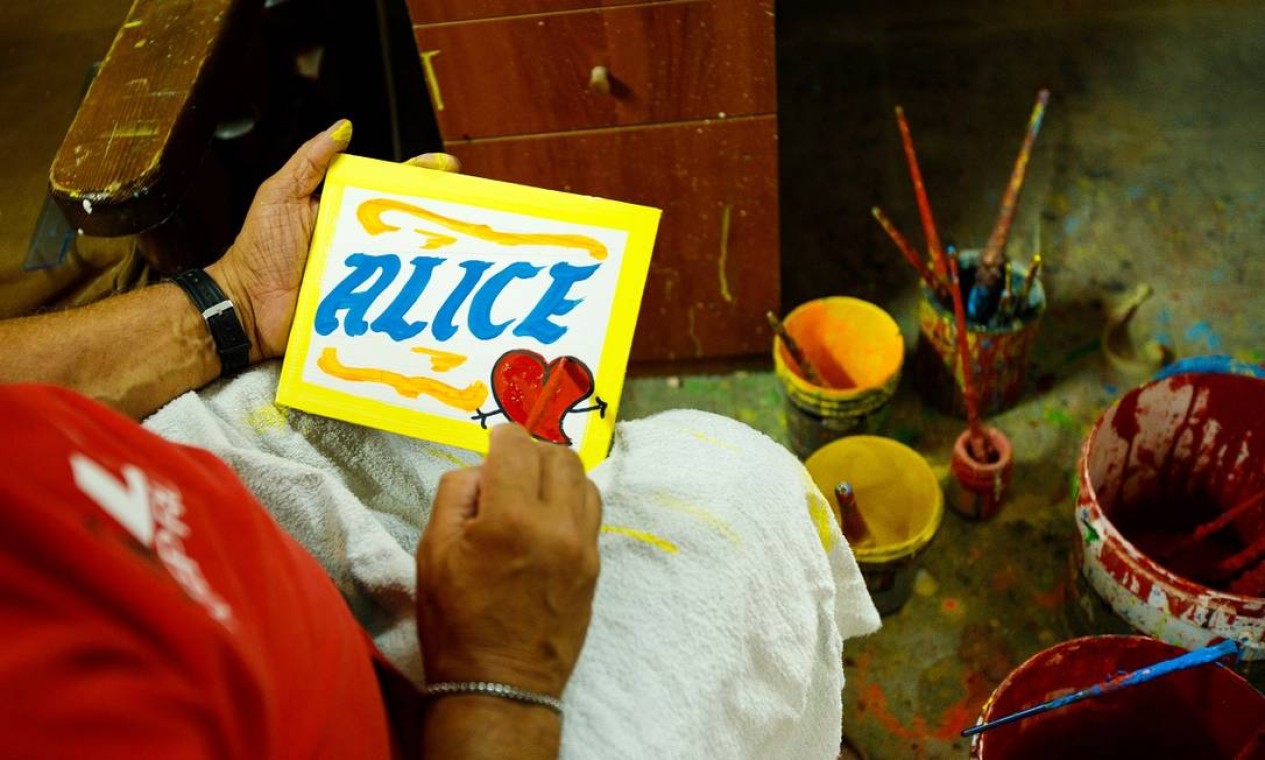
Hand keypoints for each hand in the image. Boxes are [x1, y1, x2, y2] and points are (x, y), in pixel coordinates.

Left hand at [207, 120, 461, 362]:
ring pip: (406, 257)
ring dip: (434, 250)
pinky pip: (393, 295)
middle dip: (439, 209)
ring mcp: (365, 272)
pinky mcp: (365, 302)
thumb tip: (343, 126)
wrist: (245, 305)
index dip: (417, 174)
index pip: (386, 185)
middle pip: (406, 219)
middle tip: (469, 203)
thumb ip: (309, 161)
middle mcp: (359, 238)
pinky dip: (415, 291)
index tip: (447, 167)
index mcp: (342, 208)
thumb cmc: (258, 250)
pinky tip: (439, 283)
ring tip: (463, 240)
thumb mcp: (280, 194)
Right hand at [417, 424, 601, 697]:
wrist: (500, 682)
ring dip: (557, 472)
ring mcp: (583, 546)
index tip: (493, 441)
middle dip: (532, 450)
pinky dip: (573, 499)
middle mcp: (556, 525)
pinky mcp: (596, 565)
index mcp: (510, 519)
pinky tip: (549, 515)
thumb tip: (482, 467)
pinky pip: (593, 511)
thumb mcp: (432, 551)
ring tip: (532, 490)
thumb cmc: (455, 620)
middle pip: (560, 454)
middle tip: (510, 465)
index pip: (517, 446)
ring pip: (584, 478)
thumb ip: (456, 494)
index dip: (502, 435)